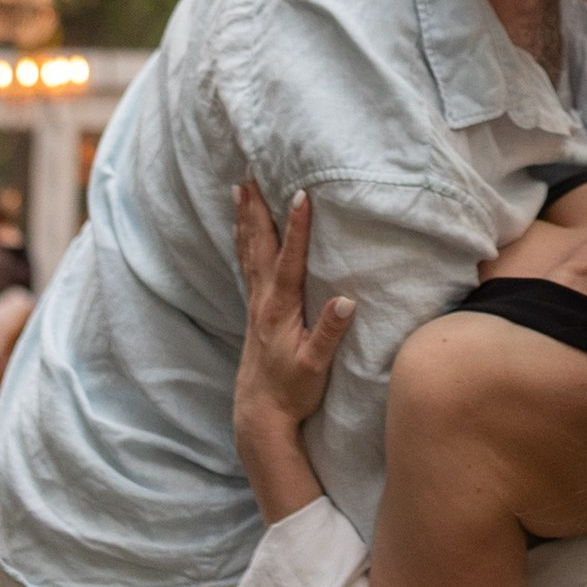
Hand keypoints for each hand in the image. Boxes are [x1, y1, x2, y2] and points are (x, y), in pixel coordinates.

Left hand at [232, 181, 353, 456]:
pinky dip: (243, 240)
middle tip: (251, 172)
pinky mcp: (255, 310)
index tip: (300, 194)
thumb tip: (347, 300)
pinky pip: (247, 264)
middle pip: (259, 245)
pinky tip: (242, 230)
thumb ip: (329, 333)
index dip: (297, 227)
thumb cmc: (291, 391)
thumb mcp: (315, 367)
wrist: (259, 414)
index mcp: (280, 309)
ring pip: (249, 251)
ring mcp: (256, 303)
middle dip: (257, 208)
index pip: (290, 260)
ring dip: (245, 218)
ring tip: (239, 188)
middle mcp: (264, 300)